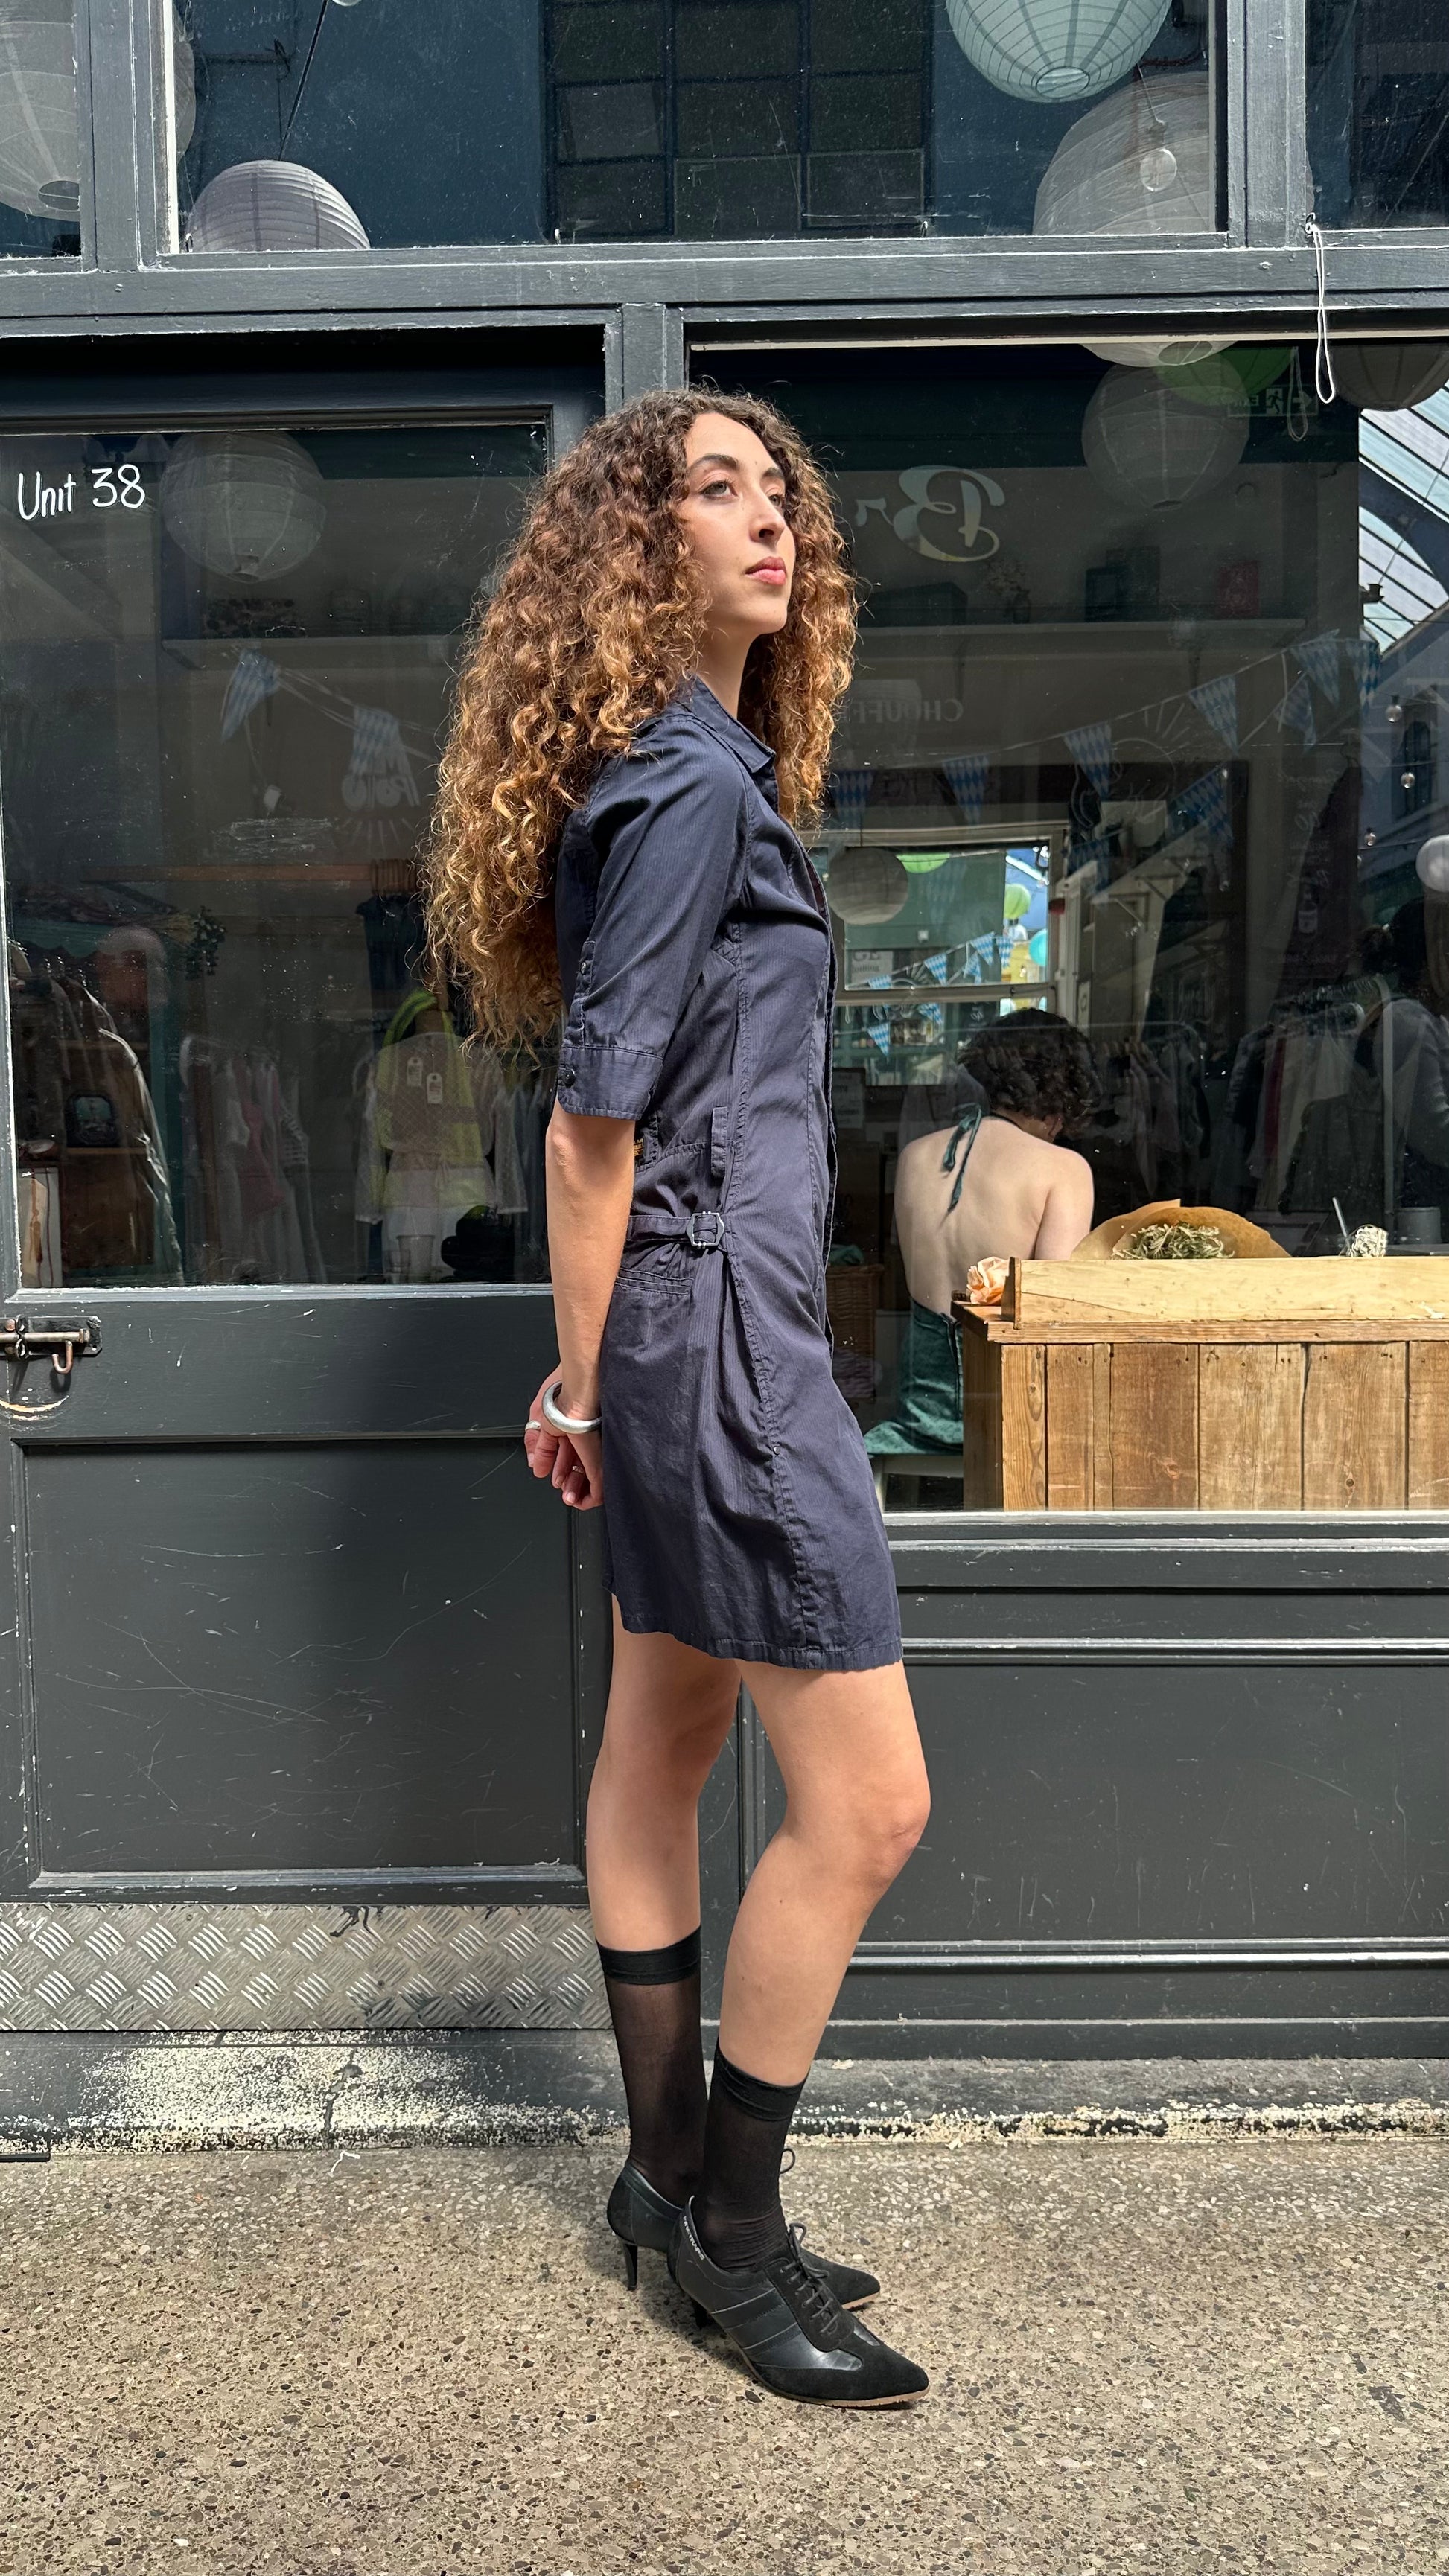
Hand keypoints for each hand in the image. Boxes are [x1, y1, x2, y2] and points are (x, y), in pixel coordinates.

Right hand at [524, 1367, 603, 1511]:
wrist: (579, 1377)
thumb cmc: (562, 1387)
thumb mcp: (539, 1418)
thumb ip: (536, 1444)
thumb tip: (533, 1465)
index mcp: (569, 1429)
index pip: (566, 1458)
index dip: (560, 1472)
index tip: (557, 1482)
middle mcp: (584, 1436)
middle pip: (578, 1467)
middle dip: (570, 1484)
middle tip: (567, 1494)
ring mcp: (593, 1443)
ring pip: (589, 1474)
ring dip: (579, 1489)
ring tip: (572, 1497)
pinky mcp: (600, 1450)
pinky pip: (599, 1475)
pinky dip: (593, 1489)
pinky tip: (588, 1496)